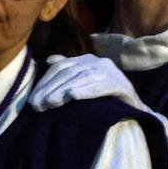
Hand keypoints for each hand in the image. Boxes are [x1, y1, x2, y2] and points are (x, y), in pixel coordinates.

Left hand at [28, 54, 146, 111]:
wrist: (135, 108)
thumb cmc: (106, 97)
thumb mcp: (85, 82)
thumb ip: (69, 70)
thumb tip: (50, 59)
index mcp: (88, 60)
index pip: (61, 67)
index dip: (45, 82)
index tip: (32, 100)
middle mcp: (99, 62)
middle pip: (69, 73)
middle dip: (50, 89)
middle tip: (37, 105)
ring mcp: (111, 71)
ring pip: (81, 79)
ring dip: (63, 91)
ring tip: (50, 103)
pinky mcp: (122, 84)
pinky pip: (101, 86)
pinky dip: (86, 90)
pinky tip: (73, 96)